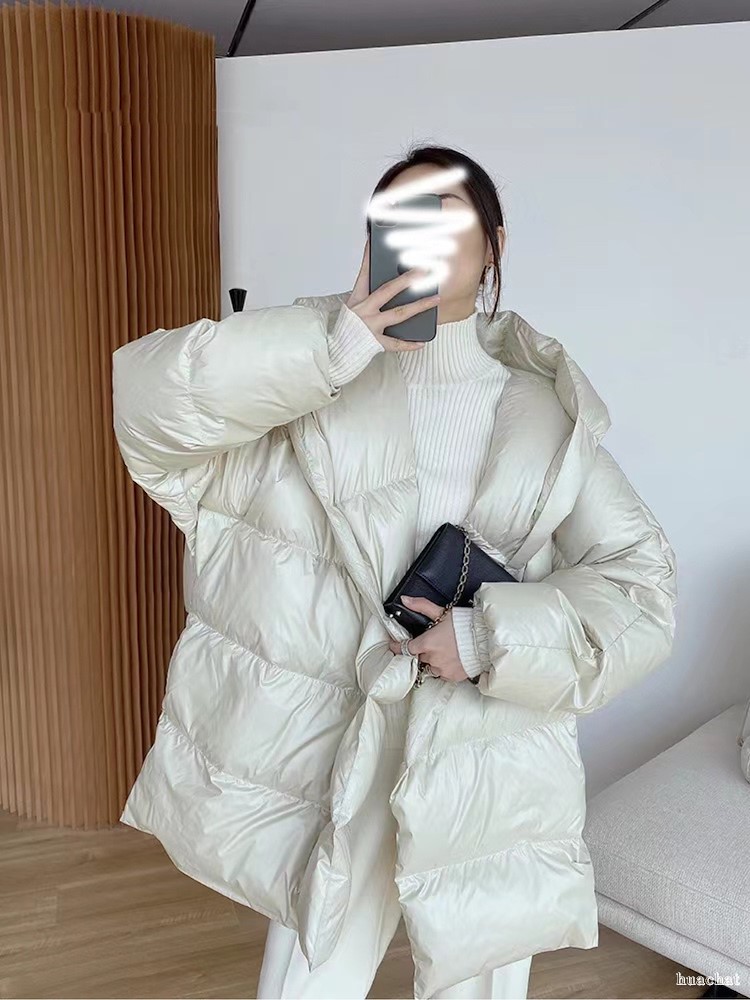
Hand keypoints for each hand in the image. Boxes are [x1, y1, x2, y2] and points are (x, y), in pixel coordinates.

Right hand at [346, 237, 439, 352]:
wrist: (334, 351)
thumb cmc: (345, 329)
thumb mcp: (350, 307)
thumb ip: (365, 293)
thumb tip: (376, 273)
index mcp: (357, 300)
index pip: (364, 273)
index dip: (369, 256)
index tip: (375, 240)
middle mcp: (365, 310)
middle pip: (388, 290)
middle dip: (407, 278)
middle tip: (424, 269)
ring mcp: (371, 326)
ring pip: (400, 314)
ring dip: (419, 305)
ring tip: (435, 299)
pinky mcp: (374, 343)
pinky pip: (396, 344)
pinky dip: (409, 344)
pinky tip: (422, 342)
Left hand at [387, 595, 470, 683]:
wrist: (486, 639)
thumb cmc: (465, 624)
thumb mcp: (442, 612)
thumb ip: (421, 606)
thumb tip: (405, 600)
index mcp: (427, 643)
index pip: (405, 648)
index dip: (398, 646)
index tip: (395, 645)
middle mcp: (432, 658)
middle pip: (420, 656)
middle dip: (424, 650)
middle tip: (434, 642)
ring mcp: (442, 669)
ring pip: (431, 666)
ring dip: (434, 659)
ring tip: (446, 650)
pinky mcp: (452, 676)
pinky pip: (442, 673)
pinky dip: (444, 667)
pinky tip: (452, 658)